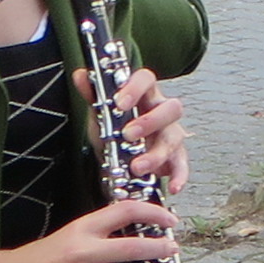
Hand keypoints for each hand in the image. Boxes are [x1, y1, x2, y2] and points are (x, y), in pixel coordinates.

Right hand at [0, 193, 182, 262]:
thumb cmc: (41, 257)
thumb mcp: (70, 233)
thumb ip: (100, 232)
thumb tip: (137, 233)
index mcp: (82, 228)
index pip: (124, 211)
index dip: (153, 212)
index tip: (169, 220)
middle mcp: (84, 252)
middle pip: (133, 248)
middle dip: (161, 249)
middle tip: (175, 250)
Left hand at [101, 66, 189, 195]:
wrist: (122, 154)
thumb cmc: (117, 126)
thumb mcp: (102, 111)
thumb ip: (93, 94)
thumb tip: (81, 75)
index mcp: (145, 94)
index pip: (147, 79)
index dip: (135, 88)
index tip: (120, 102)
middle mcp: (162, 111)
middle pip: (170, 108)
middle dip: (149, 122)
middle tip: (128, 135)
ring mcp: (172, 134)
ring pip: (174, 138)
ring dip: (156, 153)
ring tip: (137, 167)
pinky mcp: (177, 156)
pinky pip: (182, 165)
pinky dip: (180, 176)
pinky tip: (173, 187)